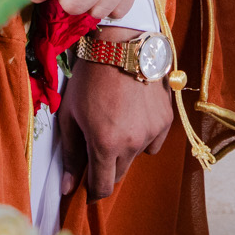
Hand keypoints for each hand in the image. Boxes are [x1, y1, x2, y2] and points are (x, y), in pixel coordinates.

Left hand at [58, 33, 174, 199]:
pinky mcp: (166, 119)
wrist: (121, 43)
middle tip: (97, 144)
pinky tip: (133, 115)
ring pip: (135, 156)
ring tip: (115, 121)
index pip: (102, 187)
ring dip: (124, 150)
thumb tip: (68, 188)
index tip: (88, 185)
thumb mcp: (71, 114)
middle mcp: (132, 142)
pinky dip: (142, 136)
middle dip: (106, 166)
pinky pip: (153, 142)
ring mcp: (152, 131)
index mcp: (105, 144)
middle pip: (119, 174)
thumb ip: (71, 154)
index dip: (93, 190)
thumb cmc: (89, 78)